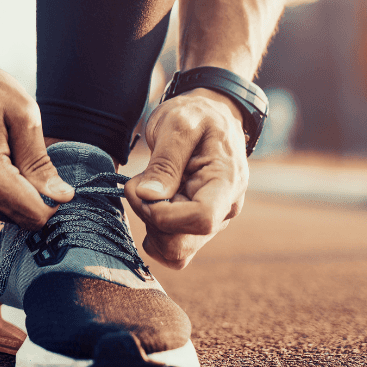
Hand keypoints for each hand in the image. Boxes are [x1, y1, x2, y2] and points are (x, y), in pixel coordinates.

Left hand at [124, 88, 247, 268]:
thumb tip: (149, 196)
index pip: (201, 220)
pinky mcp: (196, 226)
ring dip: (150, 224)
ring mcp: (212, 221)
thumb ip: (165, 162)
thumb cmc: (197, 115)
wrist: (211, 114)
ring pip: (175, 251)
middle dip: (150, 219)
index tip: (144, 190)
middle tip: (139, 185)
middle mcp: (224, 209)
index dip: (164, 213)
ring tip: (149, 188)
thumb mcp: (178, 125)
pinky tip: (152, 201)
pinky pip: (171, 249)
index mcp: (227, 183)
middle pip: (183, 245)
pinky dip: (154, 231)